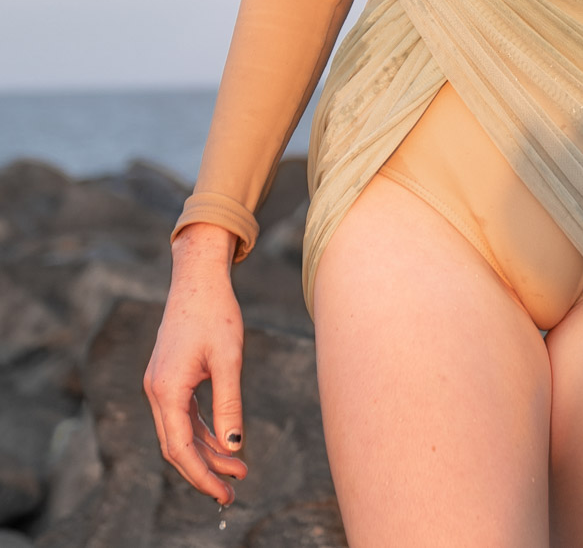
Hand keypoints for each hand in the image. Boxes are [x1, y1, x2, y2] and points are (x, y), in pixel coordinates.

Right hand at [143, 223, 248, 504]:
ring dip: (207, 452)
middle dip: (205, 470)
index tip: (225, 492)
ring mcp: (160, 384)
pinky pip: (184, 415)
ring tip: (239, 469)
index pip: (180, 449)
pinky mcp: (169, 377)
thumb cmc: (216, 313)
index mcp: (166, 390)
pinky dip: (203, 431)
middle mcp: (157, 391)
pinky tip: (224, 442)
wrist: (199, 277)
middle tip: (235, 490)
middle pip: (177, 446)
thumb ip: (229, 405)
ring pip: (180, 432)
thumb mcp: (228, 360)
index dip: (202, 476)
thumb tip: (234, 448)